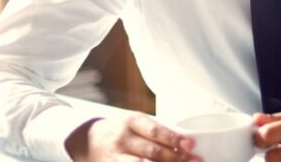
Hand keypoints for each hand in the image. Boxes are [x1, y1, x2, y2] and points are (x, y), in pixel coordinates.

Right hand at [65, 113, 199, 161]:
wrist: (86, 140)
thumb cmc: (120, 131)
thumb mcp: (135, 123)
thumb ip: (156, 132)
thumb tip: (185, 143)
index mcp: (131, 122)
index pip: (155, 131)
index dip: (173, 139)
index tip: (190, 144)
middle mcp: (122, 139)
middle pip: (152, 152)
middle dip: (176, 158)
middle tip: (195, 160)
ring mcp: (114, 157)